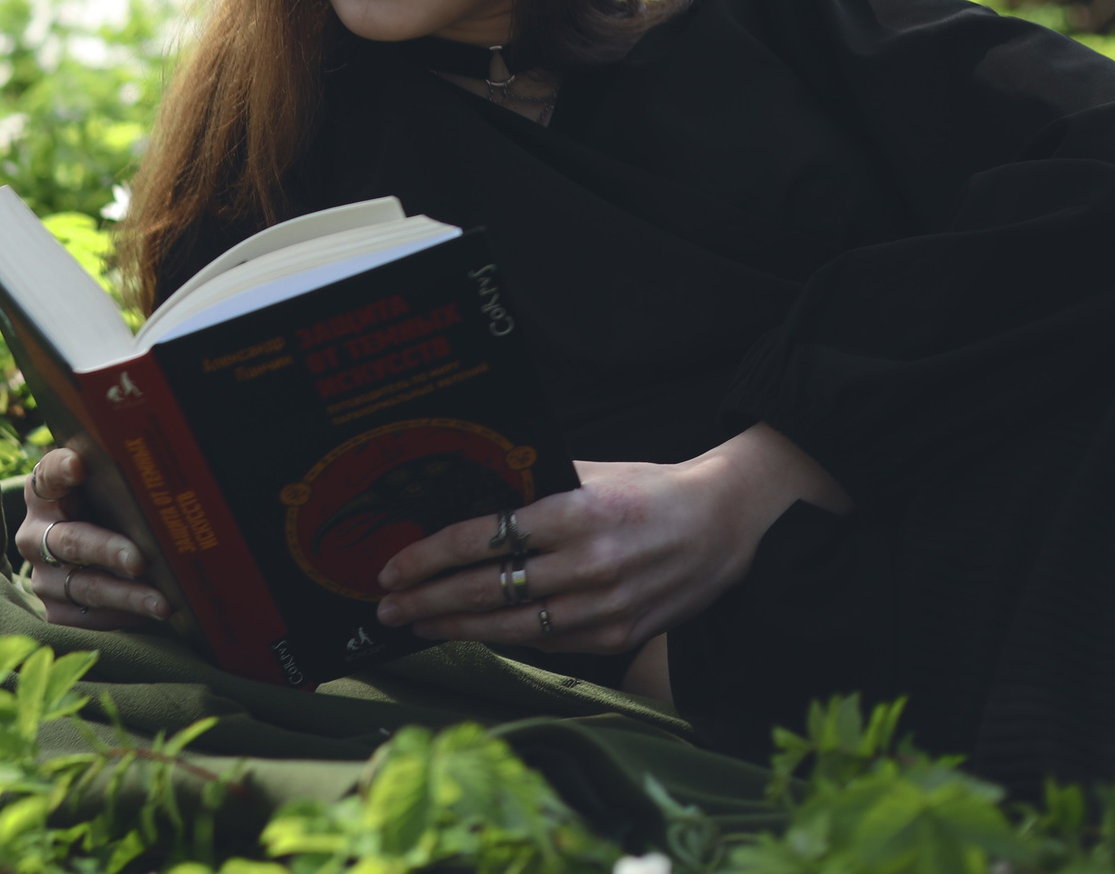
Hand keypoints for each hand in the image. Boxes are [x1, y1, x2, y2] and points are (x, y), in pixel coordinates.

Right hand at [16, 446, 171, 630]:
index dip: (61, 470)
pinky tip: (149, 615)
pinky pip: (87, 618)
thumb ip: (114, 481)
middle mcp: (35, 535)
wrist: (84, 555)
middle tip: (139, 560)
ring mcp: (41, 577)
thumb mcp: (102, 492)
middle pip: (70, 540)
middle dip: (107, 551)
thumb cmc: (103, 513)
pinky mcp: (54, 610)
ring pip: (83, 586)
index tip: (79, 466)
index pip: (48, 476)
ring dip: (125, 596)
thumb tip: (158, 479)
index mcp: (44, 494)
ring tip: (161, 603)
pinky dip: (122, 618)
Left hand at [370, 424, 849, 652]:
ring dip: (456, 627)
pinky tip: (471, 633)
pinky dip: (505, 639)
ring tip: (416, 625)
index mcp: (577, 512)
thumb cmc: (651, 491)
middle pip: (489, 589)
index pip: (485, 538)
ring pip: (512, 627)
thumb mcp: (592, 471)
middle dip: (428, 600)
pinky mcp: (618, 636)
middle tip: (387, 605)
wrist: (727, 525)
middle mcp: (589, 564)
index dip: (431, 556)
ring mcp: (604, 607)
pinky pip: (547, 643)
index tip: (394, 566)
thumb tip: (472, 493)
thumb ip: (536, 484)